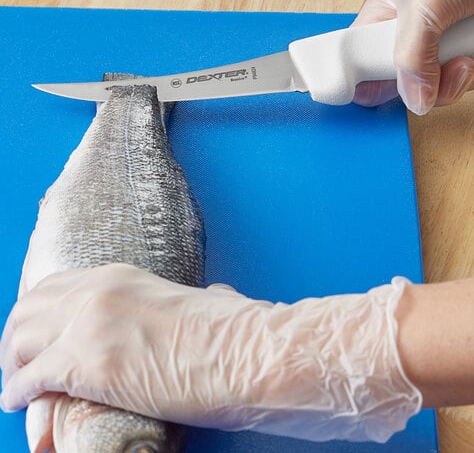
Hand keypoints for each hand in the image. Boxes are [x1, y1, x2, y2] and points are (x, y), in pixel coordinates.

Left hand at [0, 264, 420, 442]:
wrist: (245, 353)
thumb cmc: (232, 331)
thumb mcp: (211, 301)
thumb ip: (202, 297)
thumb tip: (216, 297)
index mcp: (123, 277)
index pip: (57, 286)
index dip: (41, 311)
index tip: (39, 332)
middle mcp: (98, 293)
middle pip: (29, 308)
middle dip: (18, 335)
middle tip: (21, 360)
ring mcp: (90, 326)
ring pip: (19, 338)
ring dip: (12, 362)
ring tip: (16, 383)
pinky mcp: (87, 366)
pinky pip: (29, 378)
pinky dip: (17, 392)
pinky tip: (17, 402)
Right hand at [353, 0, 473, 113]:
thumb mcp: (428, 4)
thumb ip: (412, 57)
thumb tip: (416, 102)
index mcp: (386, 21)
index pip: (361, 69)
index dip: (377, 86)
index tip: (401, 88)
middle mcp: (415, 37)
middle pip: (416, 89)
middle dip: (450, 79)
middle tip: (465, 60)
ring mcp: (448, 45)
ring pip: (455, 86)